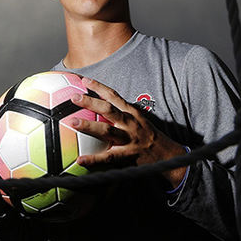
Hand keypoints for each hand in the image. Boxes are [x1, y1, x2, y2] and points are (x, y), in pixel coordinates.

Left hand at [71, 78, 188, 189]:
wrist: (168, 156)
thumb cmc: (149, 137)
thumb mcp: (139, 120)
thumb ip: (122, 114)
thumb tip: (101, 109)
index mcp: (131, 113)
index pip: (113, 96)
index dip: (98, 87)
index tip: (84, 80)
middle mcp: (130, 123)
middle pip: (108, 109)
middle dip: (90, 102)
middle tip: (73, 98)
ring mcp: (129, 139)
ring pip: (107, 130)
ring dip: (89, 126)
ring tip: (73, 122)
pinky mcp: (129, 155)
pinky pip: (108, 158)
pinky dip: (94, 159)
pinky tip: (80, 160)